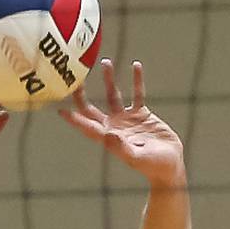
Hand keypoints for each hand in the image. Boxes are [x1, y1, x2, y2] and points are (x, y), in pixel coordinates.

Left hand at [59, 59, 185, 186]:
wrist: (169, 165)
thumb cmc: (153, 166)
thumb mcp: (137, 158)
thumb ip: (122, 148)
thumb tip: (108, 136)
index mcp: (109, 138)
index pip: (86, 126)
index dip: (73, 118)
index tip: (60, 109)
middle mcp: (113, 126)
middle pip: (92, 108)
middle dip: (82, 94)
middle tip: (76, 78)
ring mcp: (126, 119)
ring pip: (113, 95)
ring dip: (109, 79)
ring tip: (105, 62)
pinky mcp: (141, 114)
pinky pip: (137, 94)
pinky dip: (136, 80)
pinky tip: (135, 65)